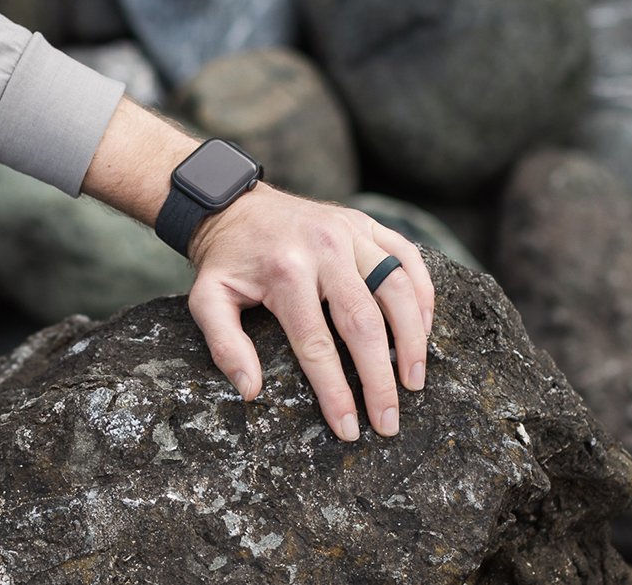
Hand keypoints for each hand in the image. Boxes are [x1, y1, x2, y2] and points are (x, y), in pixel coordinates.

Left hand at [185, 184, 435, 440]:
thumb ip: (224, 345)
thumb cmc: (226, 261)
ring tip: (415, 381)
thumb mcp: (207, 300)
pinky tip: (424, 330)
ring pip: (396, 289)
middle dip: (380, 379)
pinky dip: (422, 294)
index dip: (336, 392)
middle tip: (389, 420)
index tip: (348, 427)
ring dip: (412, 339)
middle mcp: (324, 249)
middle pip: (364, 323)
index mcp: (285, 272)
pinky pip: (407, 257)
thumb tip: (251, 390)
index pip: (317, 345)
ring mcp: (350, 231)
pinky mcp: (366, 223)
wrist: (234, 203)